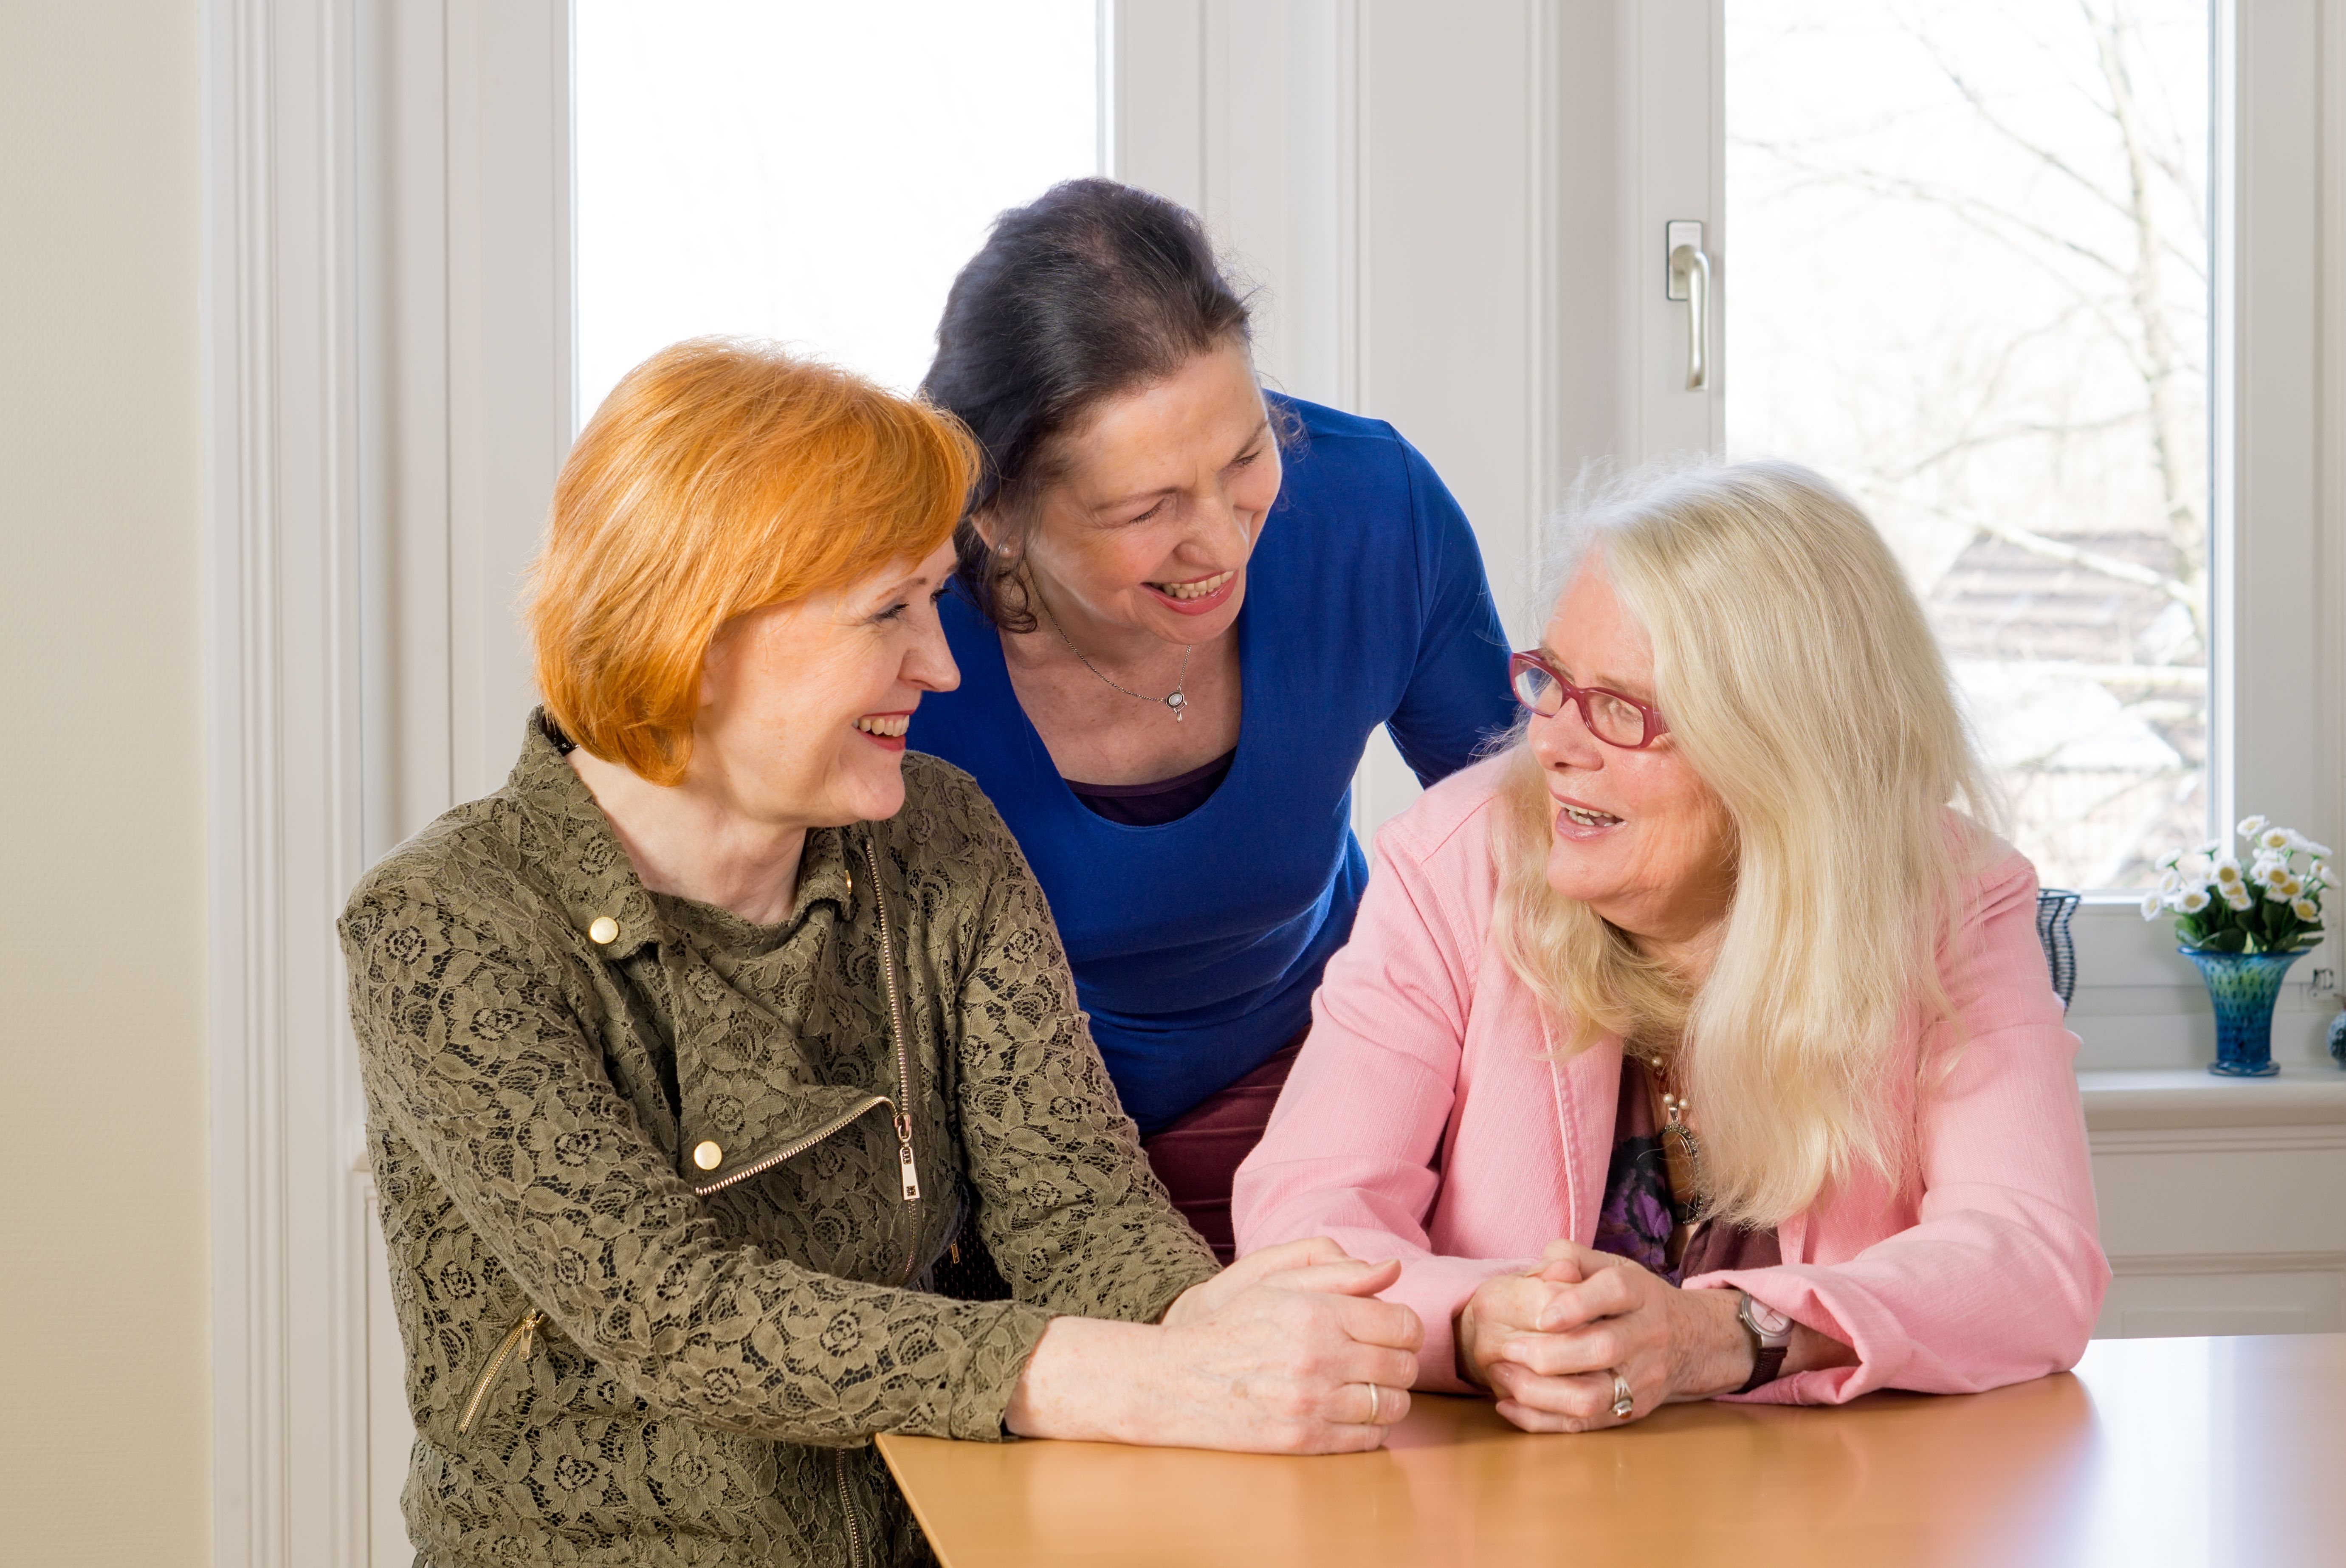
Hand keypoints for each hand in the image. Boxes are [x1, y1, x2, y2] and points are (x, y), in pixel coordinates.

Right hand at [1007, 1239, 1423, 1452]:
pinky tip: (1350, 1412)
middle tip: (1381, 1359)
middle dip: (1400, 1362)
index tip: (1394, 1330)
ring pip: (1392, 1406)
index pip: (1402, 1324)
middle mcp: (1318, 1358)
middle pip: (1403, 1367)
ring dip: (1390, 1397)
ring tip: (1367, 1386)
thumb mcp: (1275, 1285)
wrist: (1178, 1382)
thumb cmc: (1229, 1328)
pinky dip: (1372, 1428)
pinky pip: (1368, 1439)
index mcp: (1315, 1313)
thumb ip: (1338, 1276)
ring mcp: (1312, 1403)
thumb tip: (1393, 1270)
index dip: (1406, 1327)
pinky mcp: (1304, 1441)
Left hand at [1455, 1240, 1750, 1431]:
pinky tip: (1508, 1405)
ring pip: (1592, 1395)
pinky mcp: (1632, 1410)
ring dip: (1539, 1391)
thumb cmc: (1633, 1300)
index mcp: (1640, 1292)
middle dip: (1546, 1351)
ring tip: (1500, 1375)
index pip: (1615, 1291)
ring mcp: (1643, 1378)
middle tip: (1504, 1346)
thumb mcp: (1610, 1266)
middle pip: (1601, 1348)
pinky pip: (1585, 1423)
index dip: (1577, 1301)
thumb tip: (1541, 1270)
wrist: (1690, 1340)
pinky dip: (1542, 1419)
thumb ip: (1570, 1258)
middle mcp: (1648, 1335)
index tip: (1542, 1314)